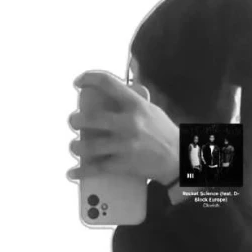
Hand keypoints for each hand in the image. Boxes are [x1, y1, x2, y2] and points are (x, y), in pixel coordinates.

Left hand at [68, 71, 179, 185]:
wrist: (178, 160)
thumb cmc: (164, 133)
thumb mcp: (151, 110)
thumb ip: (132, 102)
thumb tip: (111, 95)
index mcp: (136, 105)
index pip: (108, 83)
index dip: (89, 79)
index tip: (78, 83)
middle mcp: (128, 123)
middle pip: (91, 118)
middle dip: (76, 120)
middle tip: (74, 122)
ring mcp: (124, 145)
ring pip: (89, 146)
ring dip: (76, 147)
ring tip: (75, 146)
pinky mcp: (123, 164)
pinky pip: (96, 168)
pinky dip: (81, 172)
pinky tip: (72, 172)